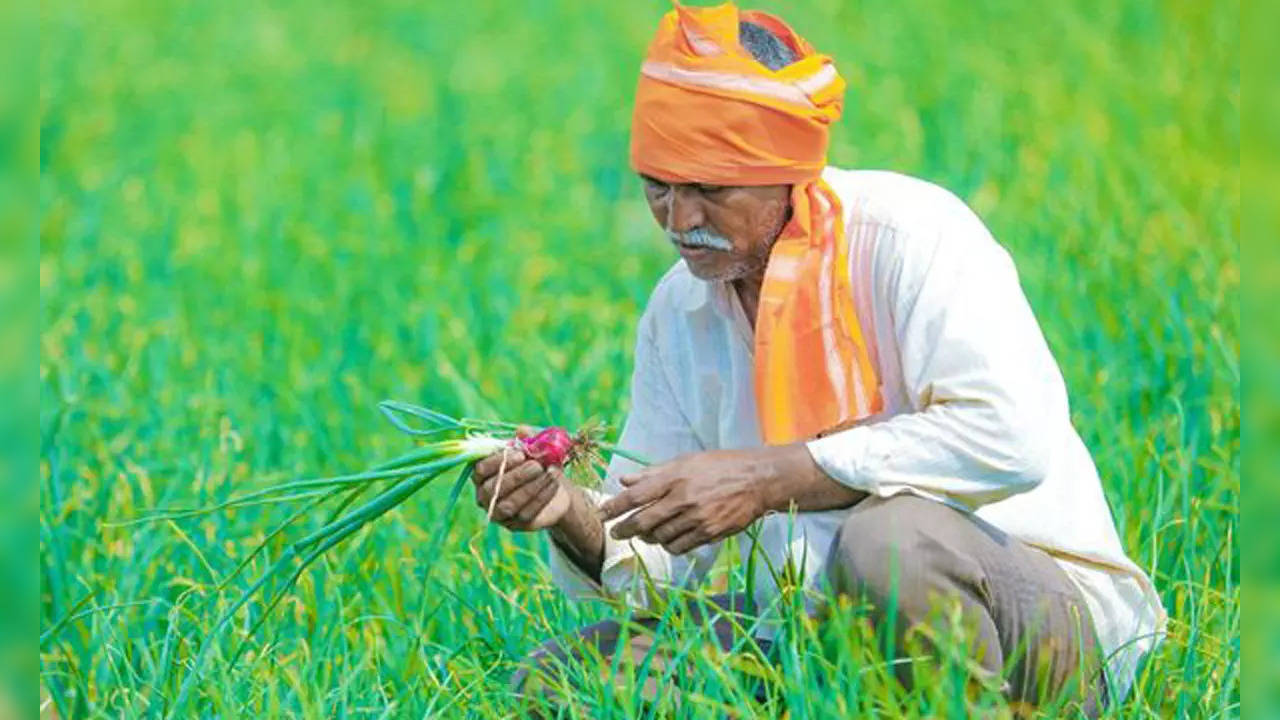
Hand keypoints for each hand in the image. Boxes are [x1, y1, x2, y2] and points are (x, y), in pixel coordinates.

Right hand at [472, 432, 570, 530]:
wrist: (553, 484)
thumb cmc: (535, 462)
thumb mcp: (533, 447)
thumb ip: (526, 438)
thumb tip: (521, 430)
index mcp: (482, 474)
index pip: (480, 470)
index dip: (498, 461)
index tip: (519, 453)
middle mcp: (485, 496)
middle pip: (493, 489)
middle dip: (516, 476)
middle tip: (536, 465)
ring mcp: (498, 513)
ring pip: (509, 504)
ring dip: (530, 488)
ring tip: (549, 473)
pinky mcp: (515, 525)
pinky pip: (527, 513)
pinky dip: (542, 497)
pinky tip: (554, 484)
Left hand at [598, 449, 776, 554]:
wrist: (757, 480)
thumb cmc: (720, 466)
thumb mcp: (686, 461)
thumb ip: (653, 473)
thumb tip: (625, 480)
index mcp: (676, 477)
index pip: (636, 495)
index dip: (615, 507)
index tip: (602, 514)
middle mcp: (683, 499)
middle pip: (643, 521)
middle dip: (624, 529)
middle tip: (616, 532)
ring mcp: (697, 518)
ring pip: (660, 537)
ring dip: (647, 537)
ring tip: (644, 533)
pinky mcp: (709, 533)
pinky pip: (679, 546)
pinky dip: (668, 545)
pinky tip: (667, 538)